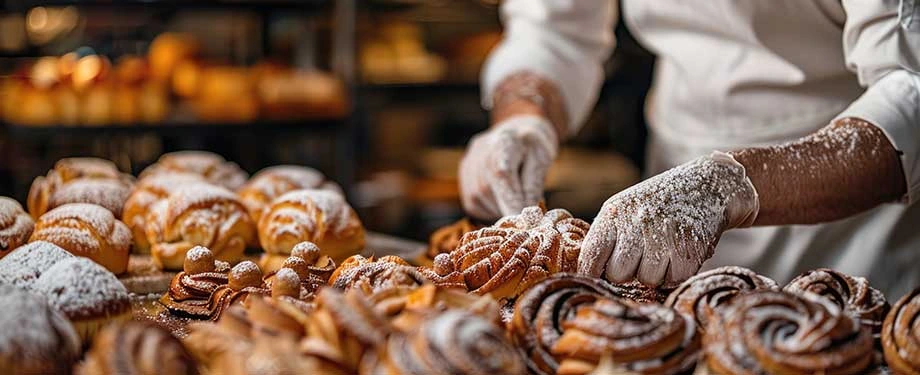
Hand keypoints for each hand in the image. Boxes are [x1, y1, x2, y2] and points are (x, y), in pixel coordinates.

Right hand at [459, 115, 558, 220]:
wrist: (516, 132)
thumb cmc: (532, 148)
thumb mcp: (541, 161)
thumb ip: (533, 186)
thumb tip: (527, 214)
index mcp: (504, 142)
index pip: (502, 175)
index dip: (510, 201)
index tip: (522, 220)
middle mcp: (480, 150)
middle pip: (487, 189)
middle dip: (506, 207)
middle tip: (523, 217)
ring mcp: (468, 162)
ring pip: (477, 198)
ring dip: (497, 209)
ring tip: (513, 202)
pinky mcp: (463, 174)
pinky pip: (472, 202)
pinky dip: (488, 208)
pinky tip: (501, 200)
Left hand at [577, 151, 758, 286]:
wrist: (706, 186)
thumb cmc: (656, 203)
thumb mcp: (623, 208)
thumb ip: (604, 236)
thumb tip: (584, 270)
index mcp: (615, 213)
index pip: (592, 253)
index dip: (591, 271)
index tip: (595, 278)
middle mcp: (637, 222)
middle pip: (618, 274)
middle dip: (627, 273)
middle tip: (639, 258)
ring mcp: (663, 236)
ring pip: (646, 280)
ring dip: (653, 273)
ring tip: (661, 251)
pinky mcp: (688, 249)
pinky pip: (672, 280)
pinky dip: (675, 274)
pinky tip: (677, 254)